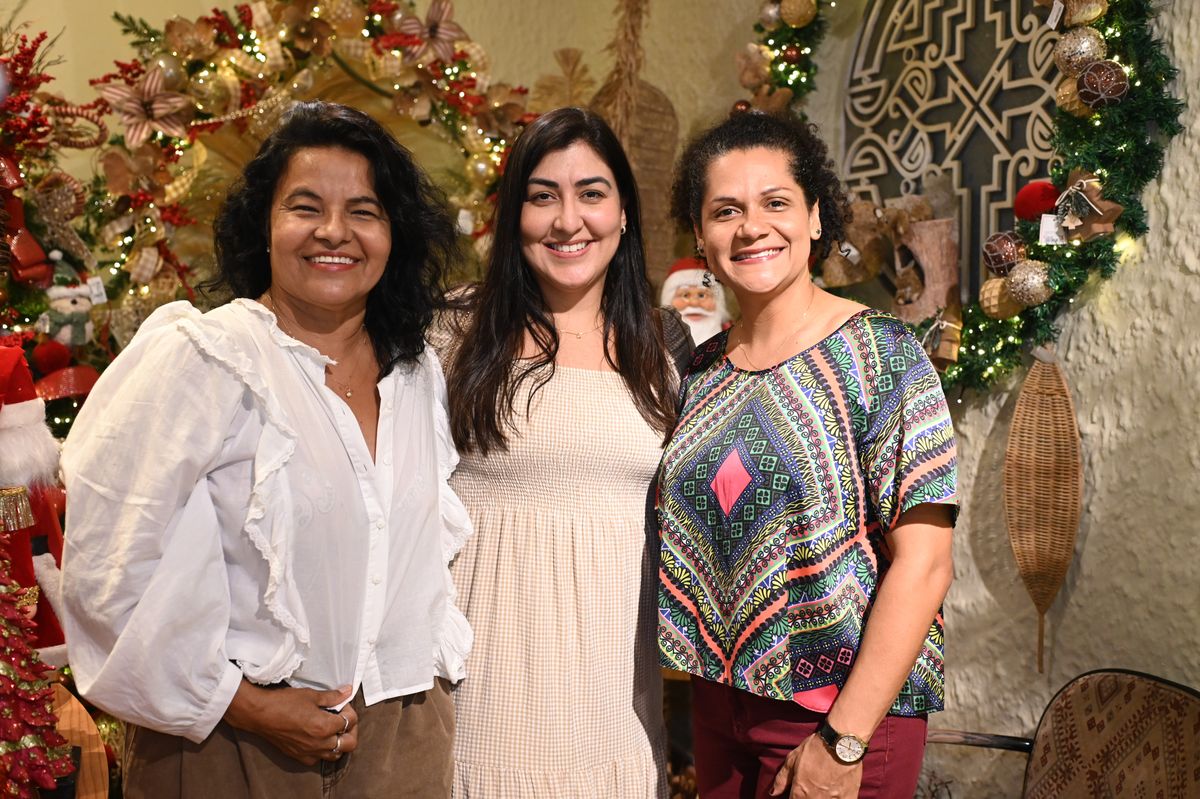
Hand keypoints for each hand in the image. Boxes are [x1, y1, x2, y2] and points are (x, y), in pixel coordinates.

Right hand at [223, 681, 358, 765]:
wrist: (260, 714)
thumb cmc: (284, 702)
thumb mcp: (311, 695)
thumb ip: (332, 697)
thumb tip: (347, 691)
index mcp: (325, 727)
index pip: (350, 722)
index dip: (349, 711)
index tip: (343, 704)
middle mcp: (320, 744)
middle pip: (349, 743)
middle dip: (351, 730)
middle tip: (345, 719)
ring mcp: (309, 752)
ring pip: (335, 754)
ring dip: (339, 742)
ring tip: (334, 729)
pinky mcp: (299, 756)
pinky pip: (318, 758)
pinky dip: (323, 750)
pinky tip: (318, 738)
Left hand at [769, 733, 862, 797]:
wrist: (841, 743)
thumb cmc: (816, 748)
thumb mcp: (793, 759)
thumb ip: (782, 779)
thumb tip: (773, 793)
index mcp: (800, 792)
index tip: (795, 795)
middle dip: (807, 797)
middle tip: (810, 789)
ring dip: (821, 798)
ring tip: (822, 790)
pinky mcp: (848, 798)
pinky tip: (834, 794)